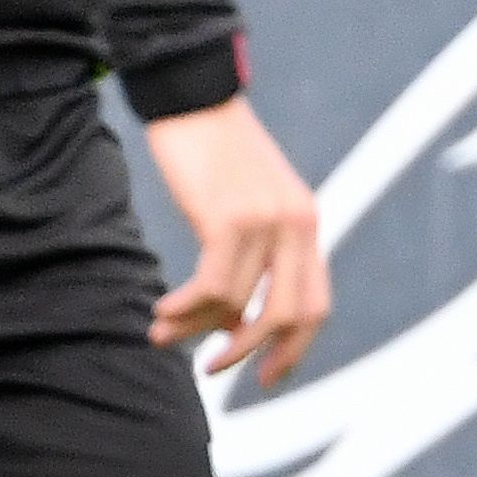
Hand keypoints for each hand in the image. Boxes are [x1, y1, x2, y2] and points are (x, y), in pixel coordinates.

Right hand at [144, 95, 330, 386]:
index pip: (315, 304)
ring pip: (236, 305)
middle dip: (250, 353)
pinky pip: (212, 287)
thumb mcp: (242, 209)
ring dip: (194, 329)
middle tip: (212, 369)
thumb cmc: (212, 156)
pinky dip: (184, 309)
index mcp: (306, 222)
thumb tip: (234, 326)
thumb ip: (252, 262)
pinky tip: (161, 311)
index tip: (266, 378)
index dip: (294, 349)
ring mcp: (266, 220)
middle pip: (289, 316)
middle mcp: (296, 223)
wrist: (194, 98)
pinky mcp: (229, 217)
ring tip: (162, 331)